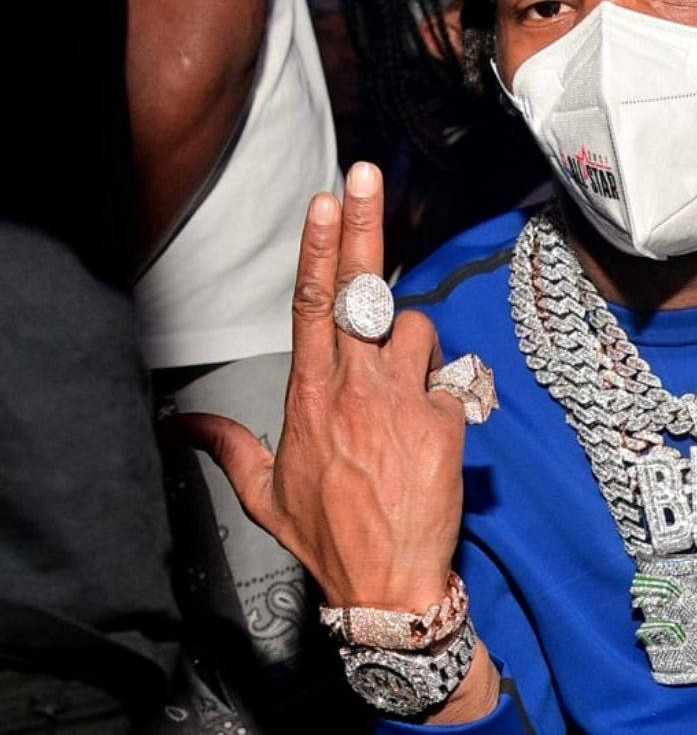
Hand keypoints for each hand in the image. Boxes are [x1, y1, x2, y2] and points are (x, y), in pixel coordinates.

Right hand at [171, 163, 466, 610]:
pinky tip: (433, 426)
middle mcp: (356, 387)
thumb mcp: (264, 493)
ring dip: (413, 342)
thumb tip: (183, 424)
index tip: (327, 201)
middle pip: (360, 290)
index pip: (310, 306)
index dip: (320, 248)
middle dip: (363, 227)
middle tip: (365, 173)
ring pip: (417, 329)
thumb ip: (227, 446)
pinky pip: (452, 376)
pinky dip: (446, 389)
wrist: (388, 583)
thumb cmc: (328, 537)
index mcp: (310, 396)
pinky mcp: (448, 419)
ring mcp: (404, 400)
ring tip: (402, 390)